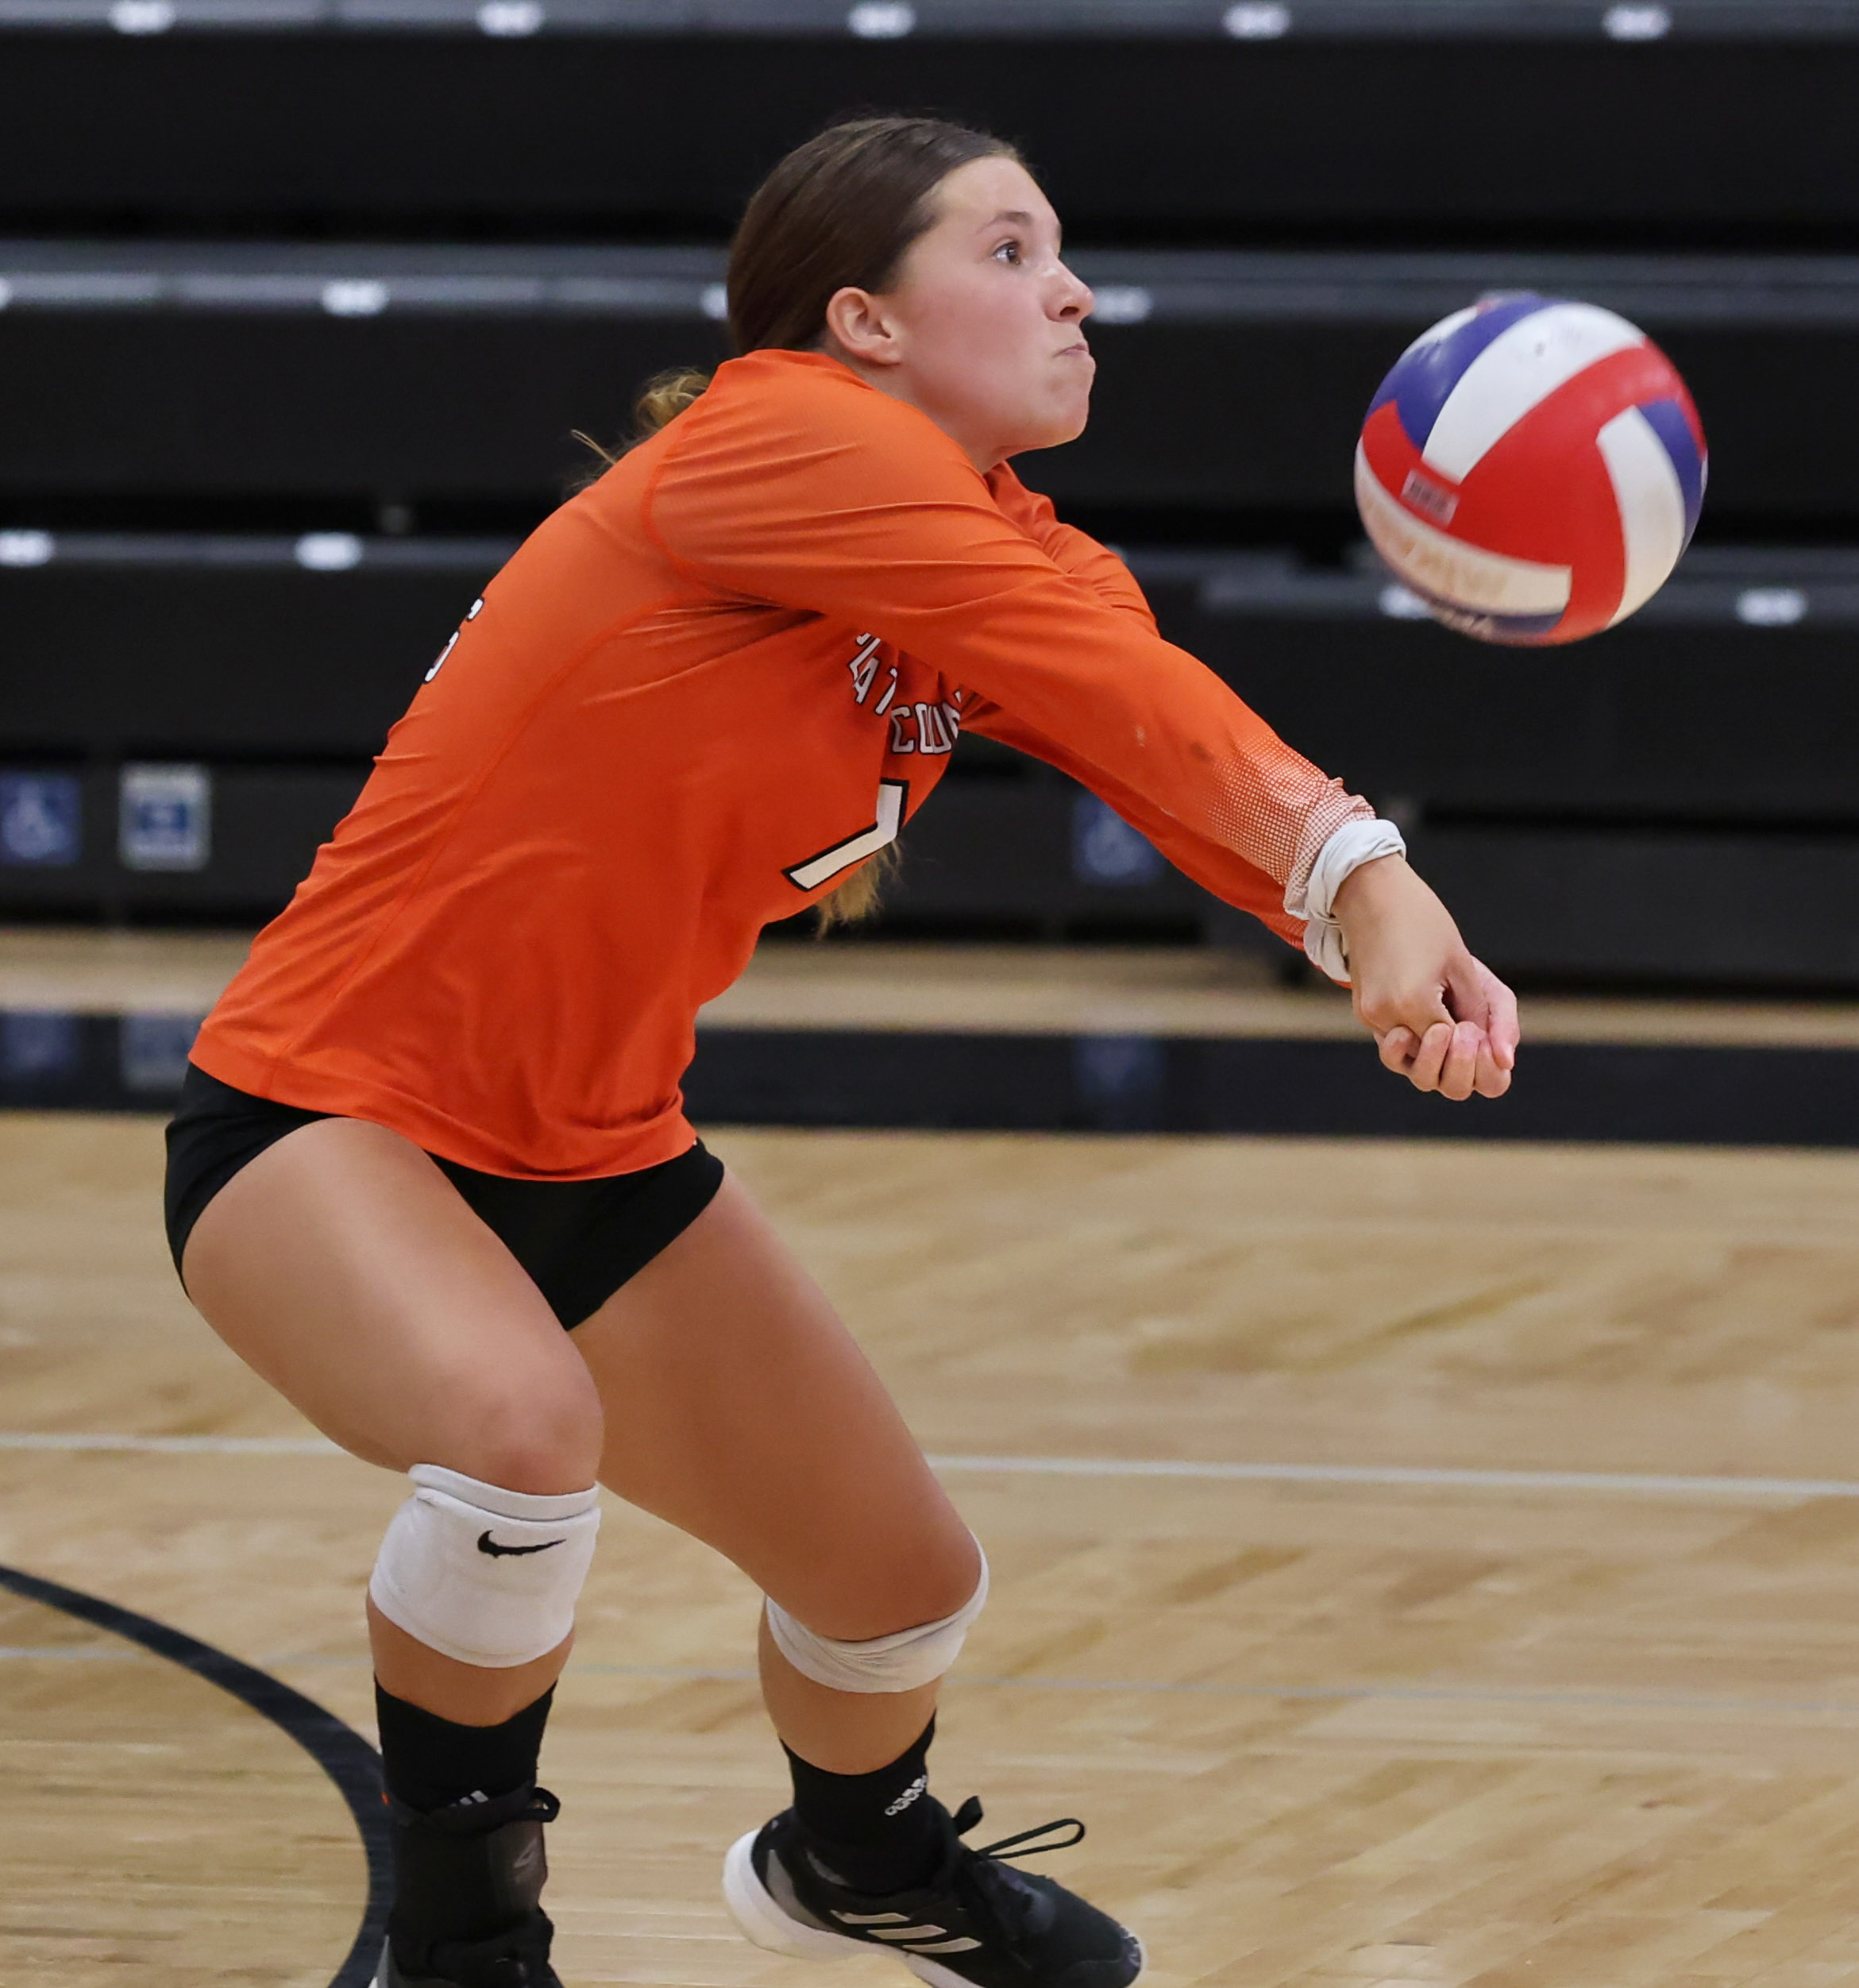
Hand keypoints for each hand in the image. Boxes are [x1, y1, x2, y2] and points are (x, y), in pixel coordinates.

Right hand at [1331, 855, 1518, 1100]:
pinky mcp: (1363, 1011)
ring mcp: (1370, 1017)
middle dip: (1454, 1060)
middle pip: (1427, 1066)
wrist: (1371, 893)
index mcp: (1413, 1004)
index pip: (1455, 1048)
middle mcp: (1386, 1017)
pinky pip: (1393, 1041)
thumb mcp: (1462, 965)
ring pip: (1408, 1059)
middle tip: (1469, 1030)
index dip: (1476, 1044)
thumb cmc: (1422, 920)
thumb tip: (1499, 1057)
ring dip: (1432, 1053)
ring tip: (1451, 1025)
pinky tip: (1431, 1014)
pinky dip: (1415, 1037)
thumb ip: (1482, 1014)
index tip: (1484, 1023)